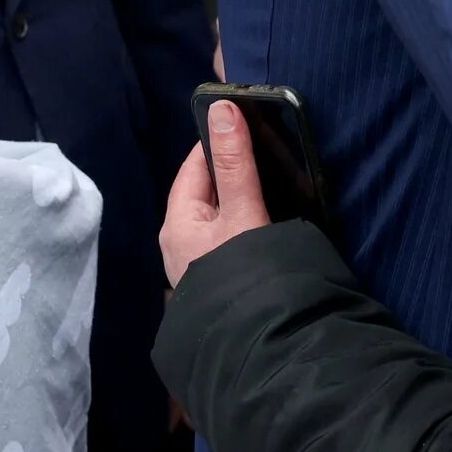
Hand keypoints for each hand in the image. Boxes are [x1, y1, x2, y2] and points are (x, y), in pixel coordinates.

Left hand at [162, 99, 272, 286]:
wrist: (254, 343)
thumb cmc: (240, 275)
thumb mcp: (241, 213)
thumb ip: (236, 164)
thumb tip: (223, 108)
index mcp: (177, 222)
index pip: (194, 167)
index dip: (218, 142)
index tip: (247, 124)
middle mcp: (180, 243)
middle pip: (206, 192)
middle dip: (233, 171)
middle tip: (268, 153)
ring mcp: (198, 265)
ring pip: (218, 217)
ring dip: (241, 200)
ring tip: (274, 185)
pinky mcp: (216, 280)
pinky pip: (228, 239)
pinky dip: (246, 224)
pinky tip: (268, 225)